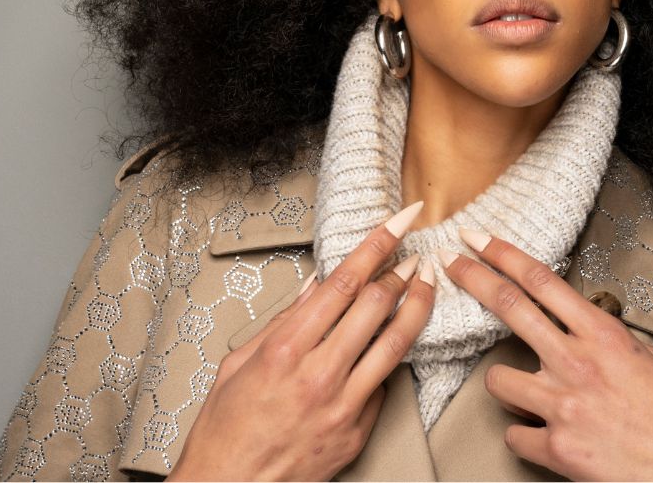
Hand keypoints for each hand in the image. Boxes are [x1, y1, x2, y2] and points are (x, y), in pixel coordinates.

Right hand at [167, 201, 434, 480]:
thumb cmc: (226, 430)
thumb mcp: (238, 363)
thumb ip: (282, 321)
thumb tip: (316, 287)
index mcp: (285, 349)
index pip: (345, 282)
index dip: (377, 245)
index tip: (397, 222)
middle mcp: (319, 374)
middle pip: (377, 305)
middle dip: (402, 270)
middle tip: (414, 251)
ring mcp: (343, 405)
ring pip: (396, 342)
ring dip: (417, 306)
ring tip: (427, 283)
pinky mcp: (358, 431)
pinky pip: (384, 385)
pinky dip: (389, 359)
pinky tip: (394, 342)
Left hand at [440, 230, 652, 481]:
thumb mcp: (651, 363)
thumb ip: (609, 344)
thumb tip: (585, 333)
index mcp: (605, 335)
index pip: (542, 281)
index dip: (504, 255)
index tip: (480, 239)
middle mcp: (578, 362)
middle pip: (509, 307)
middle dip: (473, 279)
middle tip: (450, 263)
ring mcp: (563, 405)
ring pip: (497, 380)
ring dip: (505, 384)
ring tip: (527, 394)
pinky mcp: (557, 449)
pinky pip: (513, 435)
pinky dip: (524, 436)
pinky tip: (544, 437)